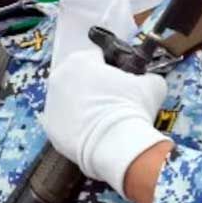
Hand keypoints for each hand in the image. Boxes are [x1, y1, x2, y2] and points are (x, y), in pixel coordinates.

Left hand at [42, 49, 168, 199]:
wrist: (116, 145)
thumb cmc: (132, 109)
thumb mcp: (152, 85)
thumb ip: (148, 77)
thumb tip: (148, 81)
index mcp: (80, 60)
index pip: (97, 57)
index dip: (112, 69)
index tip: (121, 82)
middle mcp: (59, 78)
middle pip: (79, 78)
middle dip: (93, 87)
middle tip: (113, 102)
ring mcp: (51, 103)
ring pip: (69, 100)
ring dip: (82, 106)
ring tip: (103, 120)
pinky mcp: (49, 127)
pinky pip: (64, 122)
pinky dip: (76, 126)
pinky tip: (92, 133)